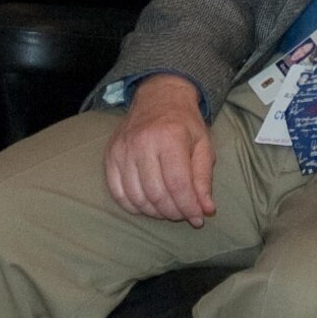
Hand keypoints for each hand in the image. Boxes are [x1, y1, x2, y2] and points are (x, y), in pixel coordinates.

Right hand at [104, 74, 216, 225]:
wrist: (158, 98)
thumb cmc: (184, 124)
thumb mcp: (204, 145)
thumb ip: (204, 178)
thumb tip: (206, 210)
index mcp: (170, 138)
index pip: (178, 184)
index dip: (188, 207)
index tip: (198, 219)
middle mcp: (142, 143)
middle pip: (156, 193)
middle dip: (173, 212)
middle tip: (184, 215)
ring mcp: (122, 150)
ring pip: (136, 196)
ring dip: (154, 212)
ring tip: (169, 211)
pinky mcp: (110, 156)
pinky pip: (117, 192)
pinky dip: (133, 206)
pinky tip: (148, 206)